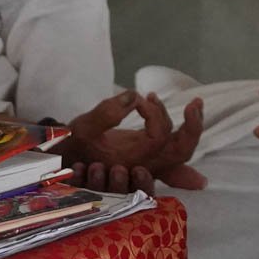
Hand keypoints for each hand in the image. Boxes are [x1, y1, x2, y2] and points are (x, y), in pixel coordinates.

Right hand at [61, 90, 206, 192]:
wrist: (64, 161)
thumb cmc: (73, 146)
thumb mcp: (83, 128)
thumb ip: (106, 113)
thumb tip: (133, 95)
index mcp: (133, 159)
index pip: (159, 137)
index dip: (154, 114)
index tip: (138, 99)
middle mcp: (145, 164)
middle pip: (181, 152)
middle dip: (193, 129)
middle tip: (194, 103)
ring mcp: (149, 160)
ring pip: (181, 152)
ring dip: (192, 128)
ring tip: (194, 103)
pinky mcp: (148, 153)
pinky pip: (174, 150)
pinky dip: (184, 133)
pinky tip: (189, 112)